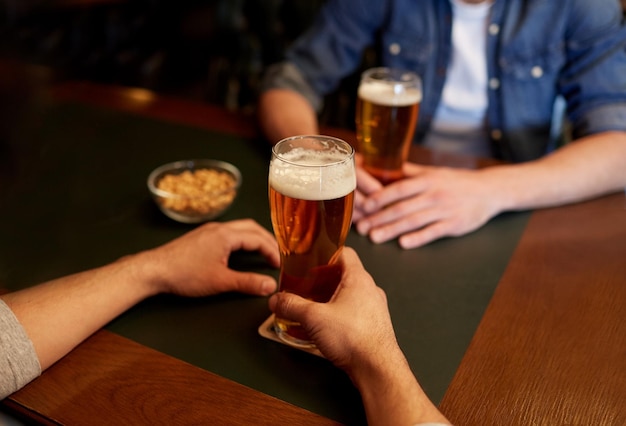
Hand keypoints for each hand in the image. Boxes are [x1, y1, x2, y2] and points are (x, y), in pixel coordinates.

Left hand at [145, 219, 279, 296]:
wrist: (154, 270)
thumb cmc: (183, 274)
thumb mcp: (220, 281)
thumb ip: (248, 283)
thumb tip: (269, 285)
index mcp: (226, 235)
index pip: (258, 238)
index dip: (272, 251)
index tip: (279, 263)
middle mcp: (218, 228)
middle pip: (251, 227)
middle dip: (267, 240)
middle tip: (277, 254)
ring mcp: (208, 231)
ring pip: (239, 228)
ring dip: (254, 238)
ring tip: (263, 251)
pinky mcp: (201, 237)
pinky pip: (228, 232)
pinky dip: (241, 239)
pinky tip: (240, 250)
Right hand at [268, 247, 396, 374]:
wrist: (376, 369)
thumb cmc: (355, 338)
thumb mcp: (313, 318)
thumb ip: (291, 306)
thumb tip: (277, 300)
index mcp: (358, 279)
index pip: (344, 253)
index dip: (326, 252)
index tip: (312, 256)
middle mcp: (370, 290)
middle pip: (344, 275)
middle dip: (323, 280)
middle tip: (306, 285)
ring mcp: (374, 309)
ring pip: (349, 295)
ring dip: (331, 299)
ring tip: (313, 307)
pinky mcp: (373, 326)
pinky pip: (354, 313)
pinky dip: (339, 315)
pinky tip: (325, 327)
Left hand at [354, 162, 500, 248]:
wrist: (490, 190)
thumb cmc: (458, 181)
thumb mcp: (435, 172)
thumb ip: (411, 172)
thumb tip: (386, 167)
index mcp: (428, 180)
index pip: (399, 188)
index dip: (380, 197)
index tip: (365, 205)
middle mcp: (434, 194)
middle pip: (402, 207)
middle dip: (379, 218)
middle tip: (362, 227)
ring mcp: (445, 210)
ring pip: (414, 221)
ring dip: (392, 230)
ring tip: (375, 237)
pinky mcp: (455, 224)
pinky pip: (433, 232)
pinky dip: (418, 238)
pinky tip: (403, 244)